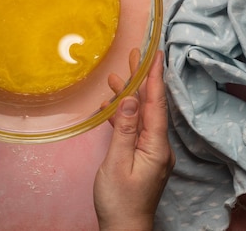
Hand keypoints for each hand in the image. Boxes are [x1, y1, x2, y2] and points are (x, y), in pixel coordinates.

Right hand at [94, 50, 174, 230]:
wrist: (123, 229)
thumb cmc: (119, 200)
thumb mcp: (117, 163)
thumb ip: (123, 129)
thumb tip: (129, 98)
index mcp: (156, 146)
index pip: (156, 104)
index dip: (154, 78)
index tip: (155, 55)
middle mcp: (158, 145)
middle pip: (150, 105)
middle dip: (142, 79)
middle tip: (135, 54)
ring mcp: (150, 151)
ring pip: (140, 115)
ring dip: (128, 95)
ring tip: (116, 76)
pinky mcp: (141, 155)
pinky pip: (133, 128)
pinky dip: (122, 114)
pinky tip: (110, 106)